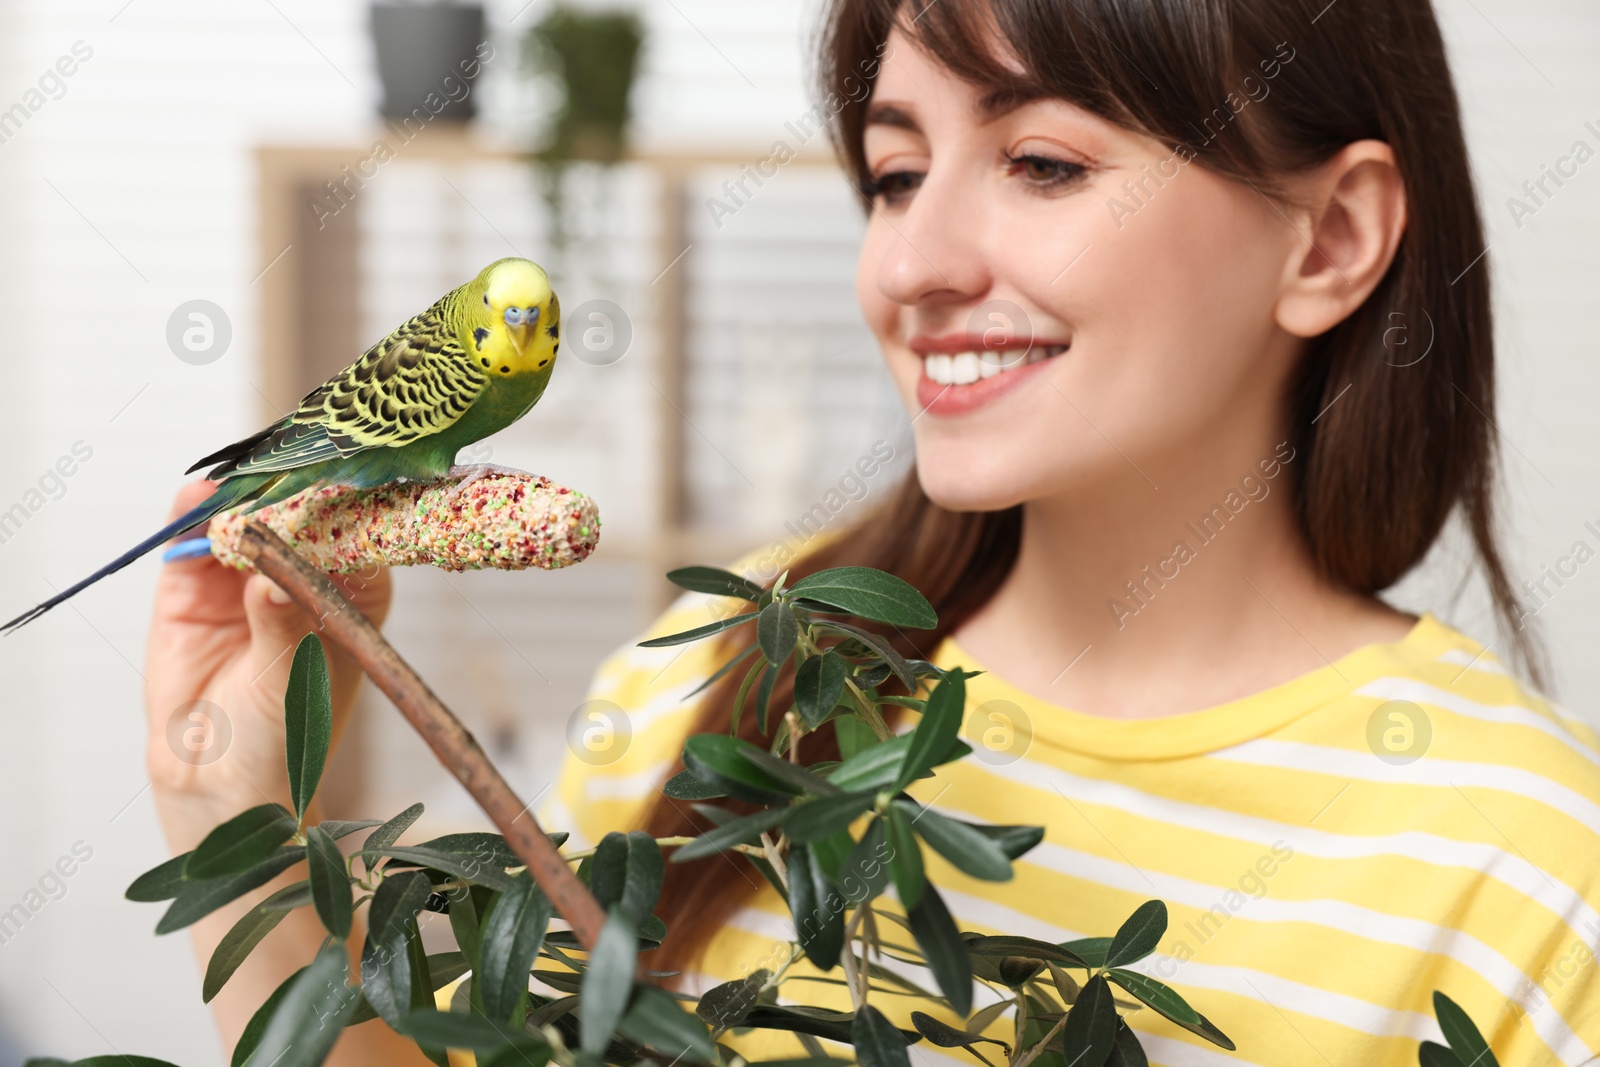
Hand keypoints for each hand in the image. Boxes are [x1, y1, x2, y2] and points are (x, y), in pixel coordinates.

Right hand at [143, 481, 391, 849]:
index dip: (346, 503)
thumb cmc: (287, 733)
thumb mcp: (295, 678)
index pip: (358, 533)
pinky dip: (192, 516)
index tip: (338, 474)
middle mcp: (304, 575)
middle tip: (279, 465)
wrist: (222, 782)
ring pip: (245, 520)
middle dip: (288, 489)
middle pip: (299, 515)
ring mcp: (246, 576)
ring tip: (235, 482)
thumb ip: (281, 624)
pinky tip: (196, 500)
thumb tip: (272, 580)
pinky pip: (192, 541)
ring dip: (239, 495)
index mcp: (356, 592)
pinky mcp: (192, 587)